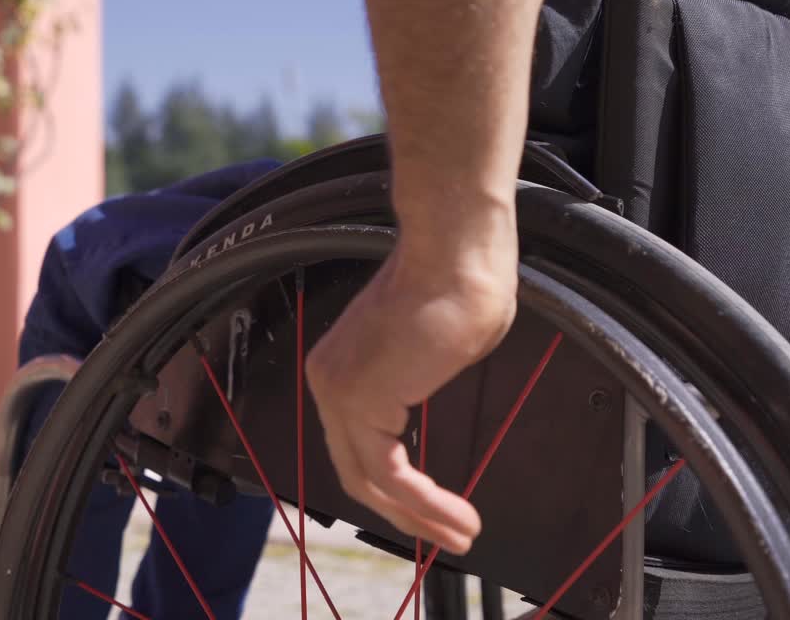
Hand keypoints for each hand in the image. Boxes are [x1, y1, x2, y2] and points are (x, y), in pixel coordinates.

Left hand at [306, 227, 516, 553]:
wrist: (456, 252)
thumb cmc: (460, 283)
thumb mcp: (438, 346)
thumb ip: (424, 379)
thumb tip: (431, 387)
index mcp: (343, 366)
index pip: (358, 444)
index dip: (397, 488)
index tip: (437, 510)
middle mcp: (329, 380)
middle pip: (358, 469)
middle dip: (406, 513)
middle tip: (450, 538)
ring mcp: (339, 391)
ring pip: (371, 479)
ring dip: (420, 517)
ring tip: (461, 537)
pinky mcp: (361, 400)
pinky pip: (389, 472)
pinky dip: (423, 503)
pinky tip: (456, 517)